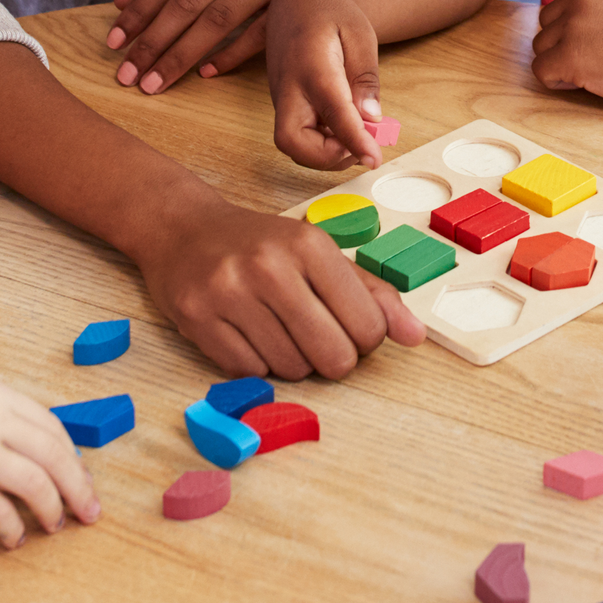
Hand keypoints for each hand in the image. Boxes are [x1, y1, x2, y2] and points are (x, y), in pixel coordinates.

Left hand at [109, 0, 353, 92]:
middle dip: (154, 40)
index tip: (115, 40)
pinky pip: (258, 34)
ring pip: (220, 18)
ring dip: (182, 55)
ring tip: (155, 81)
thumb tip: (121, 1)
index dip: (141, 9)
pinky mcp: (299, 1)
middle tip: (128, 72)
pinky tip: (205, 73)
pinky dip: (229, 55)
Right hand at [134, 193, 422, 378]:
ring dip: (295, 361)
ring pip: (291, 368)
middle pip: (332, 354)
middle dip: (335, 359)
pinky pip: (248, 372)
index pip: (366, 324)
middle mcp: (270, 267)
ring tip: (282, 331)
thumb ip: (372, 293)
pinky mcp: (196, 318)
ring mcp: (229, 293)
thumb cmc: (263, 245)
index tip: (354, 330)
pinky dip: (258, 364)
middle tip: (322, 340)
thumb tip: (415, 336)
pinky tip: (252, 335)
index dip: (367, 339)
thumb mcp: (321, 254)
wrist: (186, 230)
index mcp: (311, 246)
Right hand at [265, 0, 387, 170]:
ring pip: (292, 144)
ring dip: (326, 153)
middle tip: (365, 146)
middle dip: (327, 158)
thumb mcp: (360, 35)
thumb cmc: (332, 11)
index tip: (375, 159)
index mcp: (312, 65)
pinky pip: (298, 134)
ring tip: (361, 135)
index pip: (332, 112)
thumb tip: (372, 118)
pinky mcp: (284, 103)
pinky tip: (347, 126)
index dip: (354, 140)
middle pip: (291, 141)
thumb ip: (365, 77)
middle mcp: (289, 87)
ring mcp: (282, 97)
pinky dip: (322, 143)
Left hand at [532, 0, 602, 110]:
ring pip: (540, 47)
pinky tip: (582, 82)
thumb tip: (560, 11)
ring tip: (591, 69)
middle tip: (593, 59)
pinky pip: (541, 70)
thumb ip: (594, 4)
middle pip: (546, 25)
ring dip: (559, 62)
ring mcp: (574, 26)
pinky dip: (556, 81)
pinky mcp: (570, 56)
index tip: (599, 44)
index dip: (573, 31)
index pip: (559, 7)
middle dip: (562, 44)